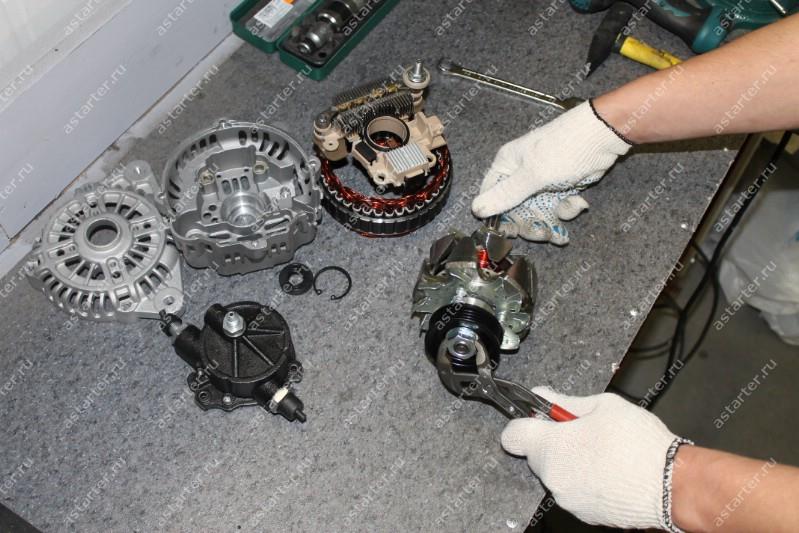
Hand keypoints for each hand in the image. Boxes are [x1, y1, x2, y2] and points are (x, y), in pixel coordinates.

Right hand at [472, 101, 630, 222]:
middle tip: (542, 233)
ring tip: (561, 232)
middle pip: (515, 210)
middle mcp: (521, 174)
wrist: (604, 136)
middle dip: (529, 224)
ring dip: (550, 222)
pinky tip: (578, 203)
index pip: (492, 197)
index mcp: (506, 166)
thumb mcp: (532, 174)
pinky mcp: (561, 187)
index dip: (499, 217)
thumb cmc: (564, 149)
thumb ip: (505, 195)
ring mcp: (542, 182)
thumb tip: (475, 209)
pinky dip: (567, 209)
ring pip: (538, 212)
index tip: (511, 232)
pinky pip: (556, 207)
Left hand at [501, 388, 689, 531]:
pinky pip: (574, 490)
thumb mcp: (603, 406)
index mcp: (551, 447)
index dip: (524, 422)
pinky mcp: (584, 514)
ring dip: (570, 462)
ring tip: (602, 451)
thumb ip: (565, 401)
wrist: (671, 485)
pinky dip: (585, 481)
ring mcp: (568, 499)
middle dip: (554, 441)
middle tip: (583, 431)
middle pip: (537, 454)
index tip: (540, 418)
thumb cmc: (639, 444)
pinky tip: (609, 470)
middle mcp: (553, 477)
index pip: (512, 435)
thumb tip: (543, 395)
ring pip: (557, 473)